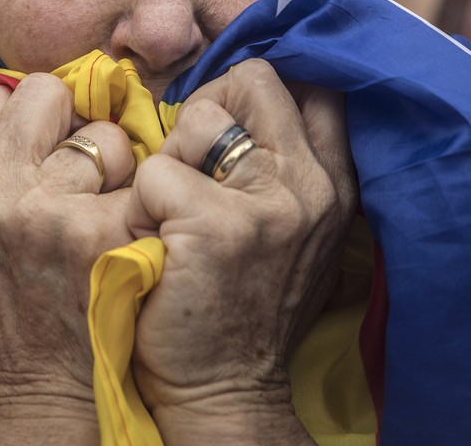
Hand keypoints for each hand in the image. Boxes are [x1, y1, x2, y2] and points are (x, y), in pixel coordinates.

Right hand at [0, 74, 136, 441]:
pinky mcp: (103, 232)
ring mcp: (50, 212)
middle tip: (79, 168)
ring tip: (103, 206)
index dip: (31, 120)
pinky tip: (133, 229)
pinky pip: (141, 170)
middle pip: (44, 92)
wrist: (50, 385)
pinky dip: (145, 195)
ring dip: (114, 161)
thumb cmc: (19, 298)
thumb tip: (25, 98)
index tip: (43, 151)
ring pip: (101, 131)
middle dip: (70, 120)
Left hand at [126, 60, 355, 444]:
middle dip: (208, 105)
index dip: (256, 89)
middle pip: (253, 79)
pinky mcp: (215, 225)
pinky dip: (138, 207)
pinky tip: (152, 247)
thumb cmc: (239, 306)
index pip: (311, 85)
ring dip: (169, 161)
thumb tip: (241, 97)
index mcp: (332, 183)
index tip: (226, 119)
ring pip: (197, 118)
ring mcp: (267, 203)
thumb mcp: (291, 233)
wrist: (225, 392)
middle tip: (190, 159)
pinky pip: (154, 172)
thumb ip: (282, 167)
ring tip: (170, 215)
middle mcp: (310, 185)